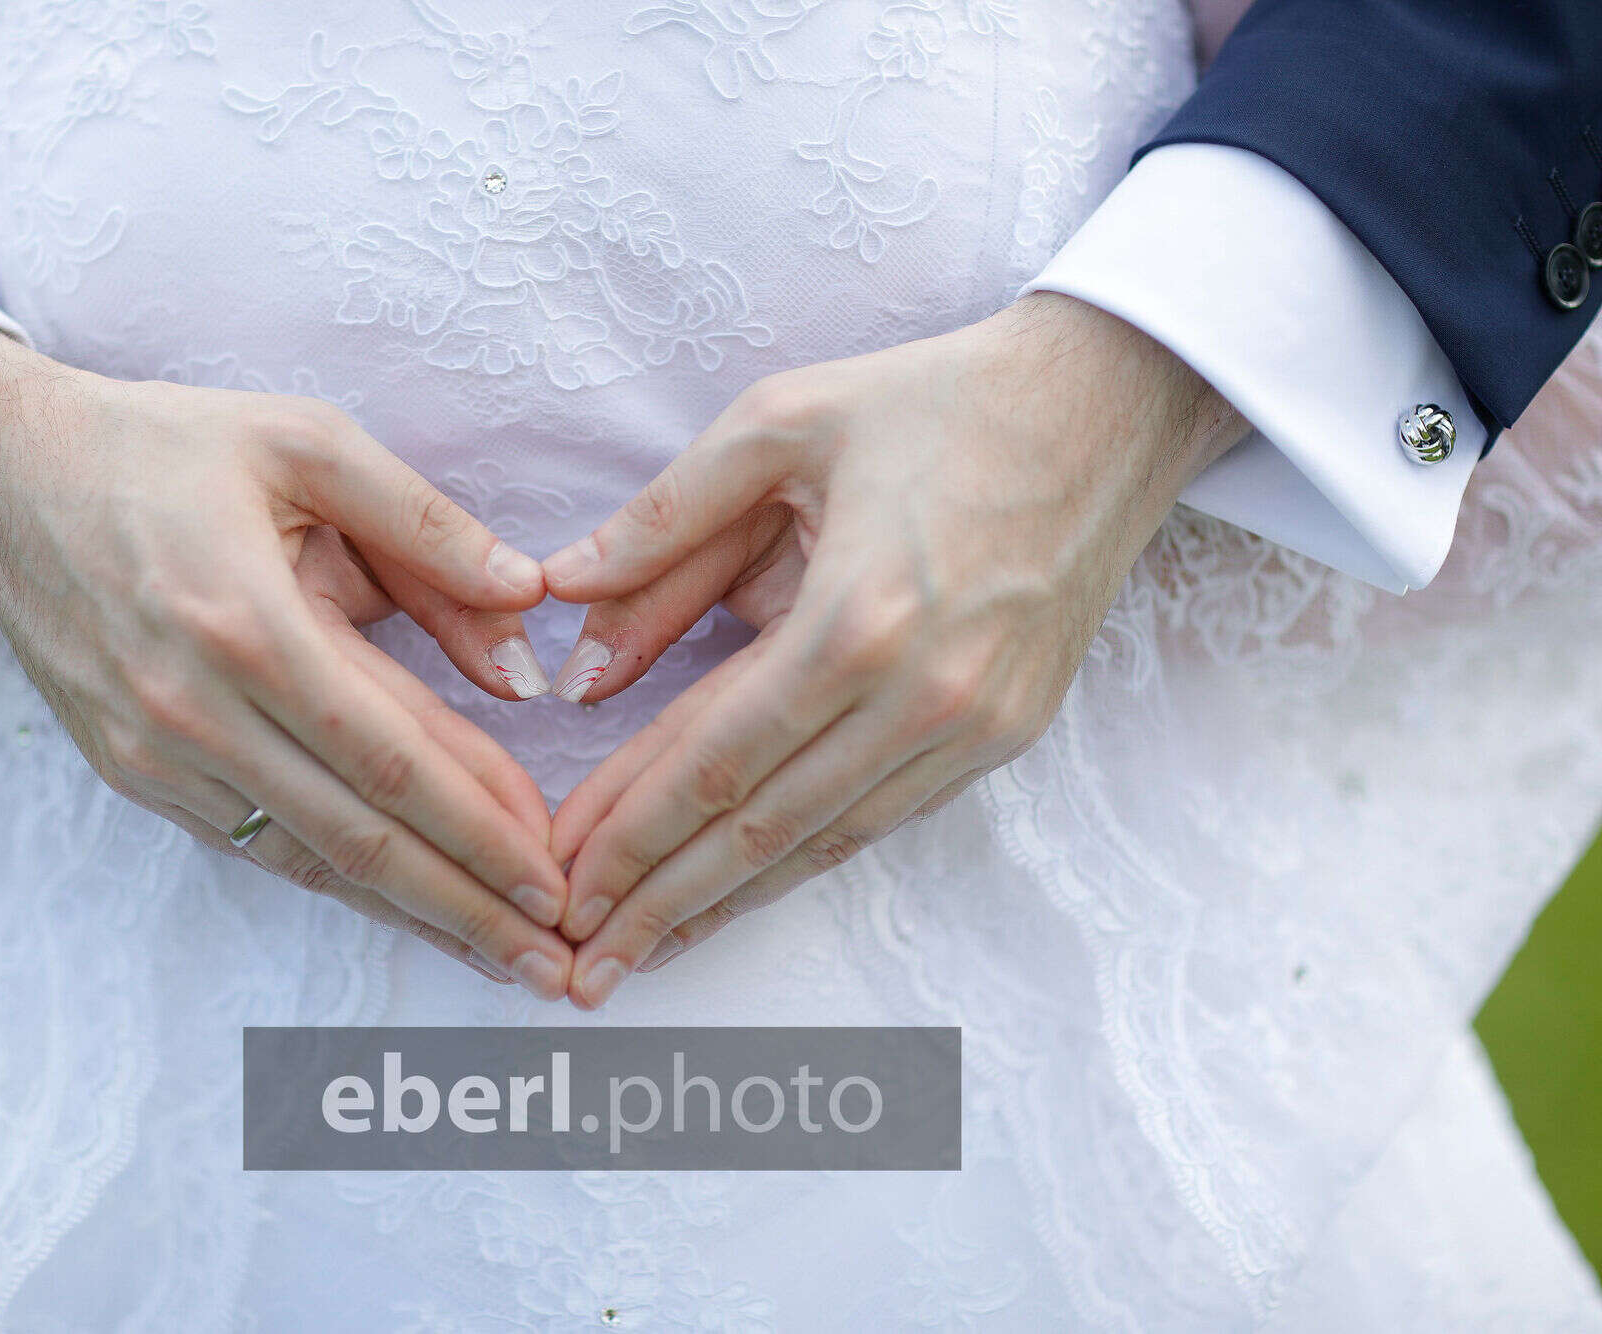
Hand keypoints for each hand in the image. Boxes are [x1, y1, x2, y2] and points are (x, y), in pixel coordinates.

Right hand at [0, 322, 574, 998]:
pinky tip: (404, 905)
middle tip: (555, 967)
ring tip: (500, 959)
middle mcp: (195, 709)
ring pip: (312, 859)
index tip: (560, 879)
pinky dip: (339, 882)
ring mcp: (155, 754)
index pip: (396, 758)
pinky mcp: (133, 772)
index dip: (485, 828)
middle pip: (362, 838)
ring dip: (414, 914)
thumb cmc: (164, 446)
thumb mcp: (304, 443)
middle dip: (470, 908)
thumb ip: (425, 524)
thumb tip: (530, 604)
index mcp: (248, 623)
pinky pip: (258, 844)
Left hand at [543, 294, 1245, 1007]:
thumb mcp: (777, 425)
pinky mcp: (1005, 736)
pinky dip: (802, 865)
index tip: (559, 880)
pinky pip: (880, 821)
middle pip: (759, 828)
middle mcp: (923, 696)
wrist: (1105, 408)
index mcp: (857, 617)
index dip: (627, 830)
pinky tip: (742, 893)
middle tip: (578, 965)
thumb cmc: (933, 402)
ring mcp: (975, 728)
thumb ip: (661, 525)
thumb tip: (564, 613)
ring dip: (724, 906)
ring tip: (642, 954)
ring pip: (821, 846)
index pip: (712, 759)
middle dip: (657, 902)